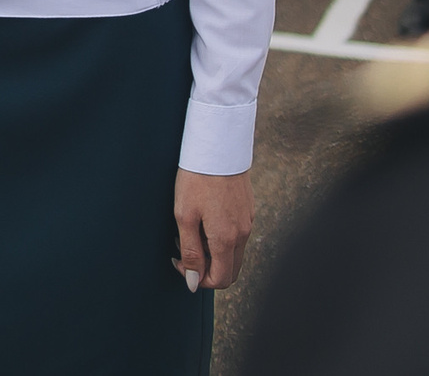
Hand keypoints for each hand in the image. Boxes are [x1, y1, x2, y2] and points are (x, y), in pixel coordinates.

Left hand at [172, 169, 252, 292]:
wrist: (218, 146)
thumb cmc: (197, 178)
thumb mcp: (185, 216)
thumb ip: (191, 252)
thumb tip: (194, 283)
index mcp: (226, 239)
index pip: (220, 280)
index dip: (198, 279)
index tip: (180, 262)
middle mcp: (242, 234)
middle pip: (229, 270)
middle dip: (207, 268)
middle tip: (185, 247)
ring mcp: (248, 222)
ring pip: (234, 254)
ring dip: (213, 252)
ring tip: (193, 228)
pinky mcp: (248, 210)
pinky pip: (237, 236)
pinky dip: (221, 238)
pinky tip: (205, 217)